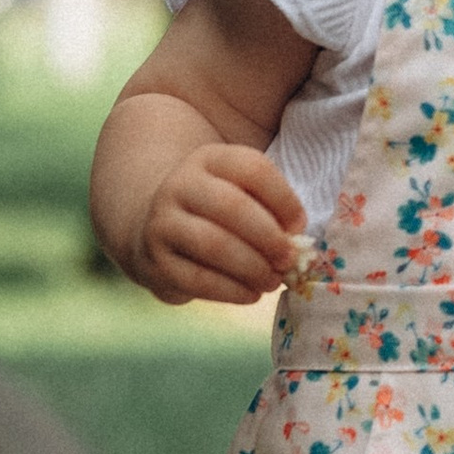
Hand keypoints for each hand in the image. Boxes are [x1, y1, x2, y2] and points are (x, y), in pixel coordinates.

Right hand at [133, 142, 307, 303]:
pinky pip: (197, 279)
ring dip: (252, 267)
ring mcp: (162, 222)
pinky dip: (231, 291)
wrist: (159, 230)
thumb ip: (272, 206)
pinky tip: (251, 294)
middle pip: (232, 206)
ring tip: (272, 280)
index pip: (253, 169)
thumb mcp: (241, 192)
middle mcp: (180, 185)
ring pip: (213, 243)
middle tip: (289, 259)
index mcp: (210, 159)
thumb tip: (298, 239)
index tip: (299, 226)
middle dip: (269, 237)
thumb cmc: (219, 213)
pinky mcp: (154, 260)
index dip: (284, 200)